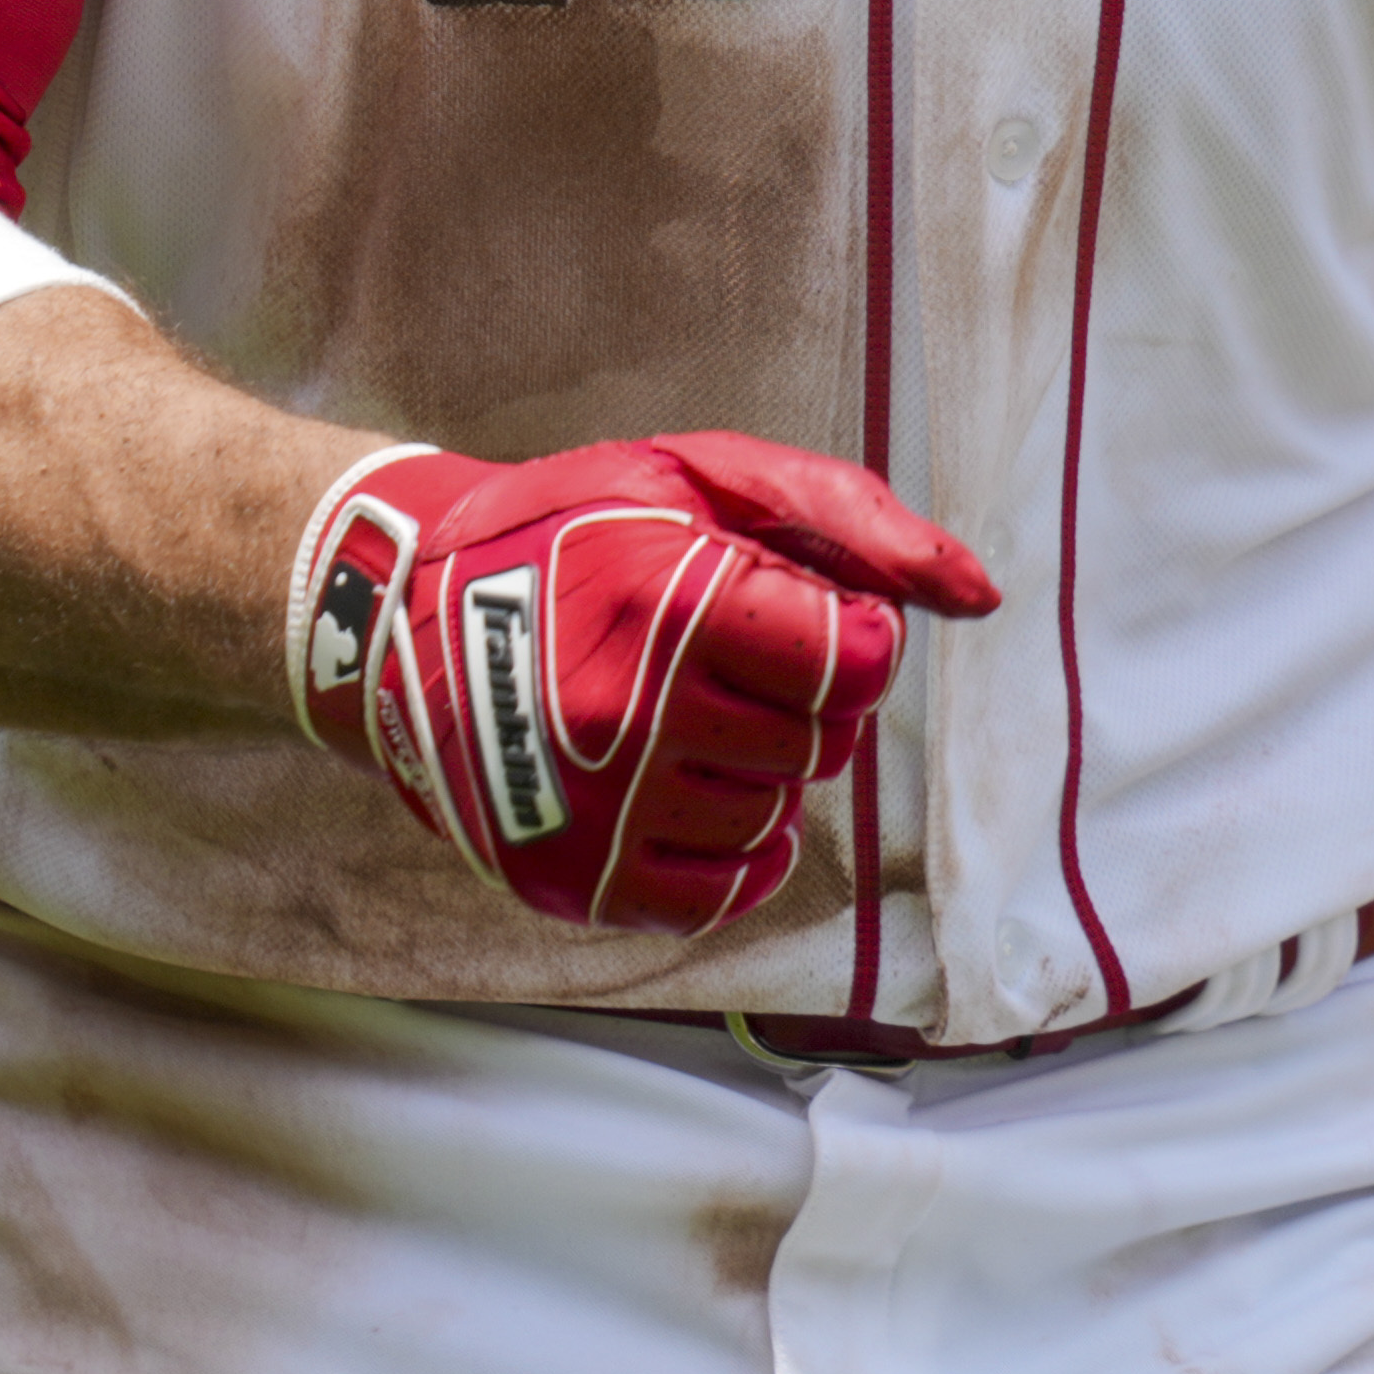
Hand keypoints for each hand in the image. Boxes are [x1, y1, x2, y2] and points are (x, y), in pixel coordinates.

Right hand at [287, 434, 996, 933]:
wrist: (393, 614)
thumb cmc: (570, 528)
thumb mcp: (701, 479)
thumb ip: (851, 521)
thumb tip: (980, 595)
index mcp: (669, 604)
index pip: (861, 664)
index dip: (853, 636)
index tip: (807, 618)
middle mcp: (629, 716)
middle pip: (823, 744)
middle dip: (805, 701)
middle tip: (729, 661)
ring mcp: (592, 808)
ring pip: (774, 820)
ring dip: (761, 772)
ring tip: (690, 717)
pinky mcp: (565, 876)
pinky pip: (717, 894)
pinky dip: (732, 850)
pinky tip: (690, 789)